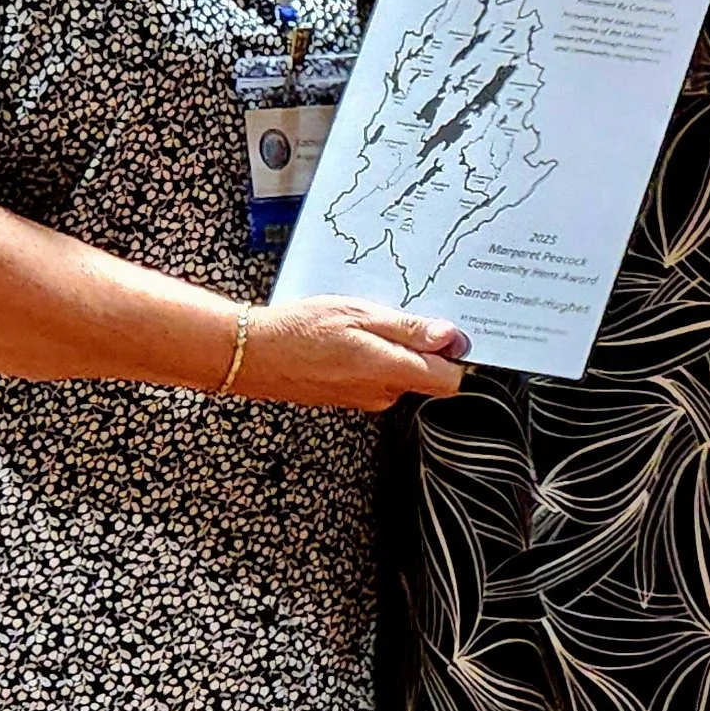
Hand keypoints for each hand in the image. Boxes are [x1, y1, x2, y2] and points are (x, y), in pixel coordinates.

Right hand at [234, 296, 467, 411]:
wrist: (253, 354)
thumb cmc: (299, 329)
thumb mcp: (358, 313)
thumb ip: (407, 327)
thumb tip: (448, 336)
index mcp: (390, 371)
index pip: (450, 380)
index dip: (455, 355)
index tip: (448, 331)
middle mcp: (382, 392)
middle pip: (426, 374)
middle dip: (421, 346)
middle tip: (397, 312)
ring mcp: (365, 398)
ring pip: (399, 373)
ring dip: (392, 348)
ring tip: (364, 322)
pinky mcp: (349, 397)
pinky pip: (376, 377)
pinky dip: (371, 356)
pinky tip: (348, 337)